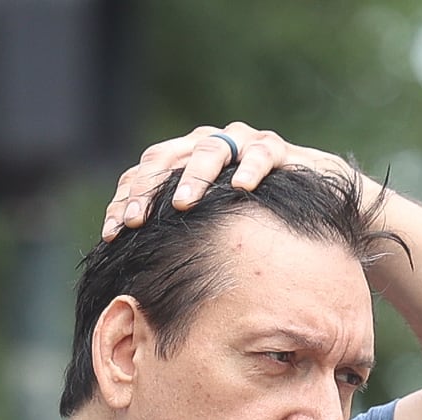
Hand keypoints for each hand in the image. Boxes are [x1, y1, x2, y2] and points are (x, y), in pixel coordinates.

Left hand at [99, 121, 359, 240]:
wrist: (311, 206)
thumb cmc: (251, 224)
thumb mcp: (208, 233)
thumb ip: (176, 240)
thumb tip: (130, 273)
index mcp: (182, 161)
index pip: (144, 174)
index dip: (125, 200)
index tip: (111, 233)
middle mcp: (206, 145)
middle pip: (167, 158)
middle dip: (148, 190)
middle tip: (135, 220)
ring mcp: (241, 143)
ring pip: (210, 150)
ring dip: (194, 176)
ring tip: (184, 203)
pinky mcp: (277, 149)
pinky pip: (262, 153)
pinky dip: (251, 167)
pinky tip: (241, 187)